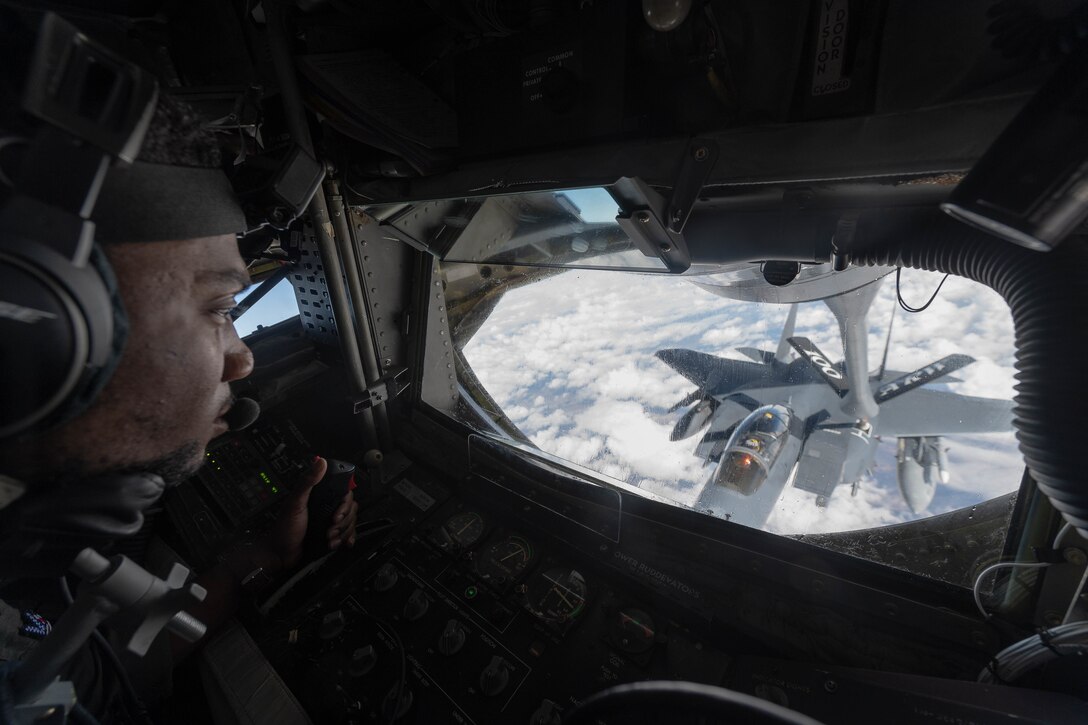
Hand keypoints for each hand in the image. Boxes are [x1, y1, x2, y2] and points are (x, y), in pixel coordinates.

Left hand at [260, 456, 358, 570]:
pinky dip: (347, 539)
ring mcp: (330, 521)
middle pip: (350, 509)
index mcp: (319, 496)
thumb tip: (320, 462)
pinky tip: (341, 543)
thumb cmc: (284, 529)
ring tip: (329, 539)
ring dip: (343, 533)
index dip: (345, 504)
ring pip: (350, 522)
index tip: (337, 514)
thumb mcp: (295, 503)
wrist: (282, 555)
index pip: (343, 493)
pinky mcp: (333, 534)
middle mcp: (326, 507)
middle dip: (343, 522)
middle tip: (330, 528)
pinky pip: (348, 534)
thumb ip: (307, 482)